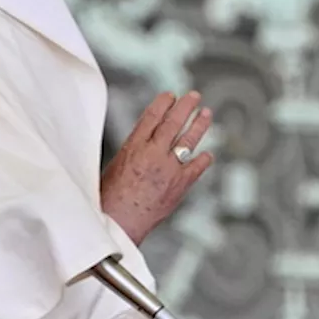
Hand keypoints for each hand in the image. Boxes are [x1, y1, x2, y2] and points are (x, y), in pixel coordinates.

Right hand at [101, 92, 213, 243]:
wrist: (118, 223)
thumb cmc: (110, 199)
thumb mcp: (115, 165)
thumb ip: (134, 151)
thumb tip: (145, 142)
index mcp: (134, 147)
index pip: (152, 116)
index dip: (163, 103)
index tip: (170, 95)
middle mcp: (154, 154)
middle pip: (173, 123)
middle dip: (185, 107)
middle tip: (194, 96)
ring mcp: (169, 169)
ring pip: (188, 140)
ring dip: (199, 125)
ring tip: (206, 114)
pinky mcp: (180, 185)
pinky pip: (196, 167)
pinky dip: (204, 159)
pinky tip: (208, 154)